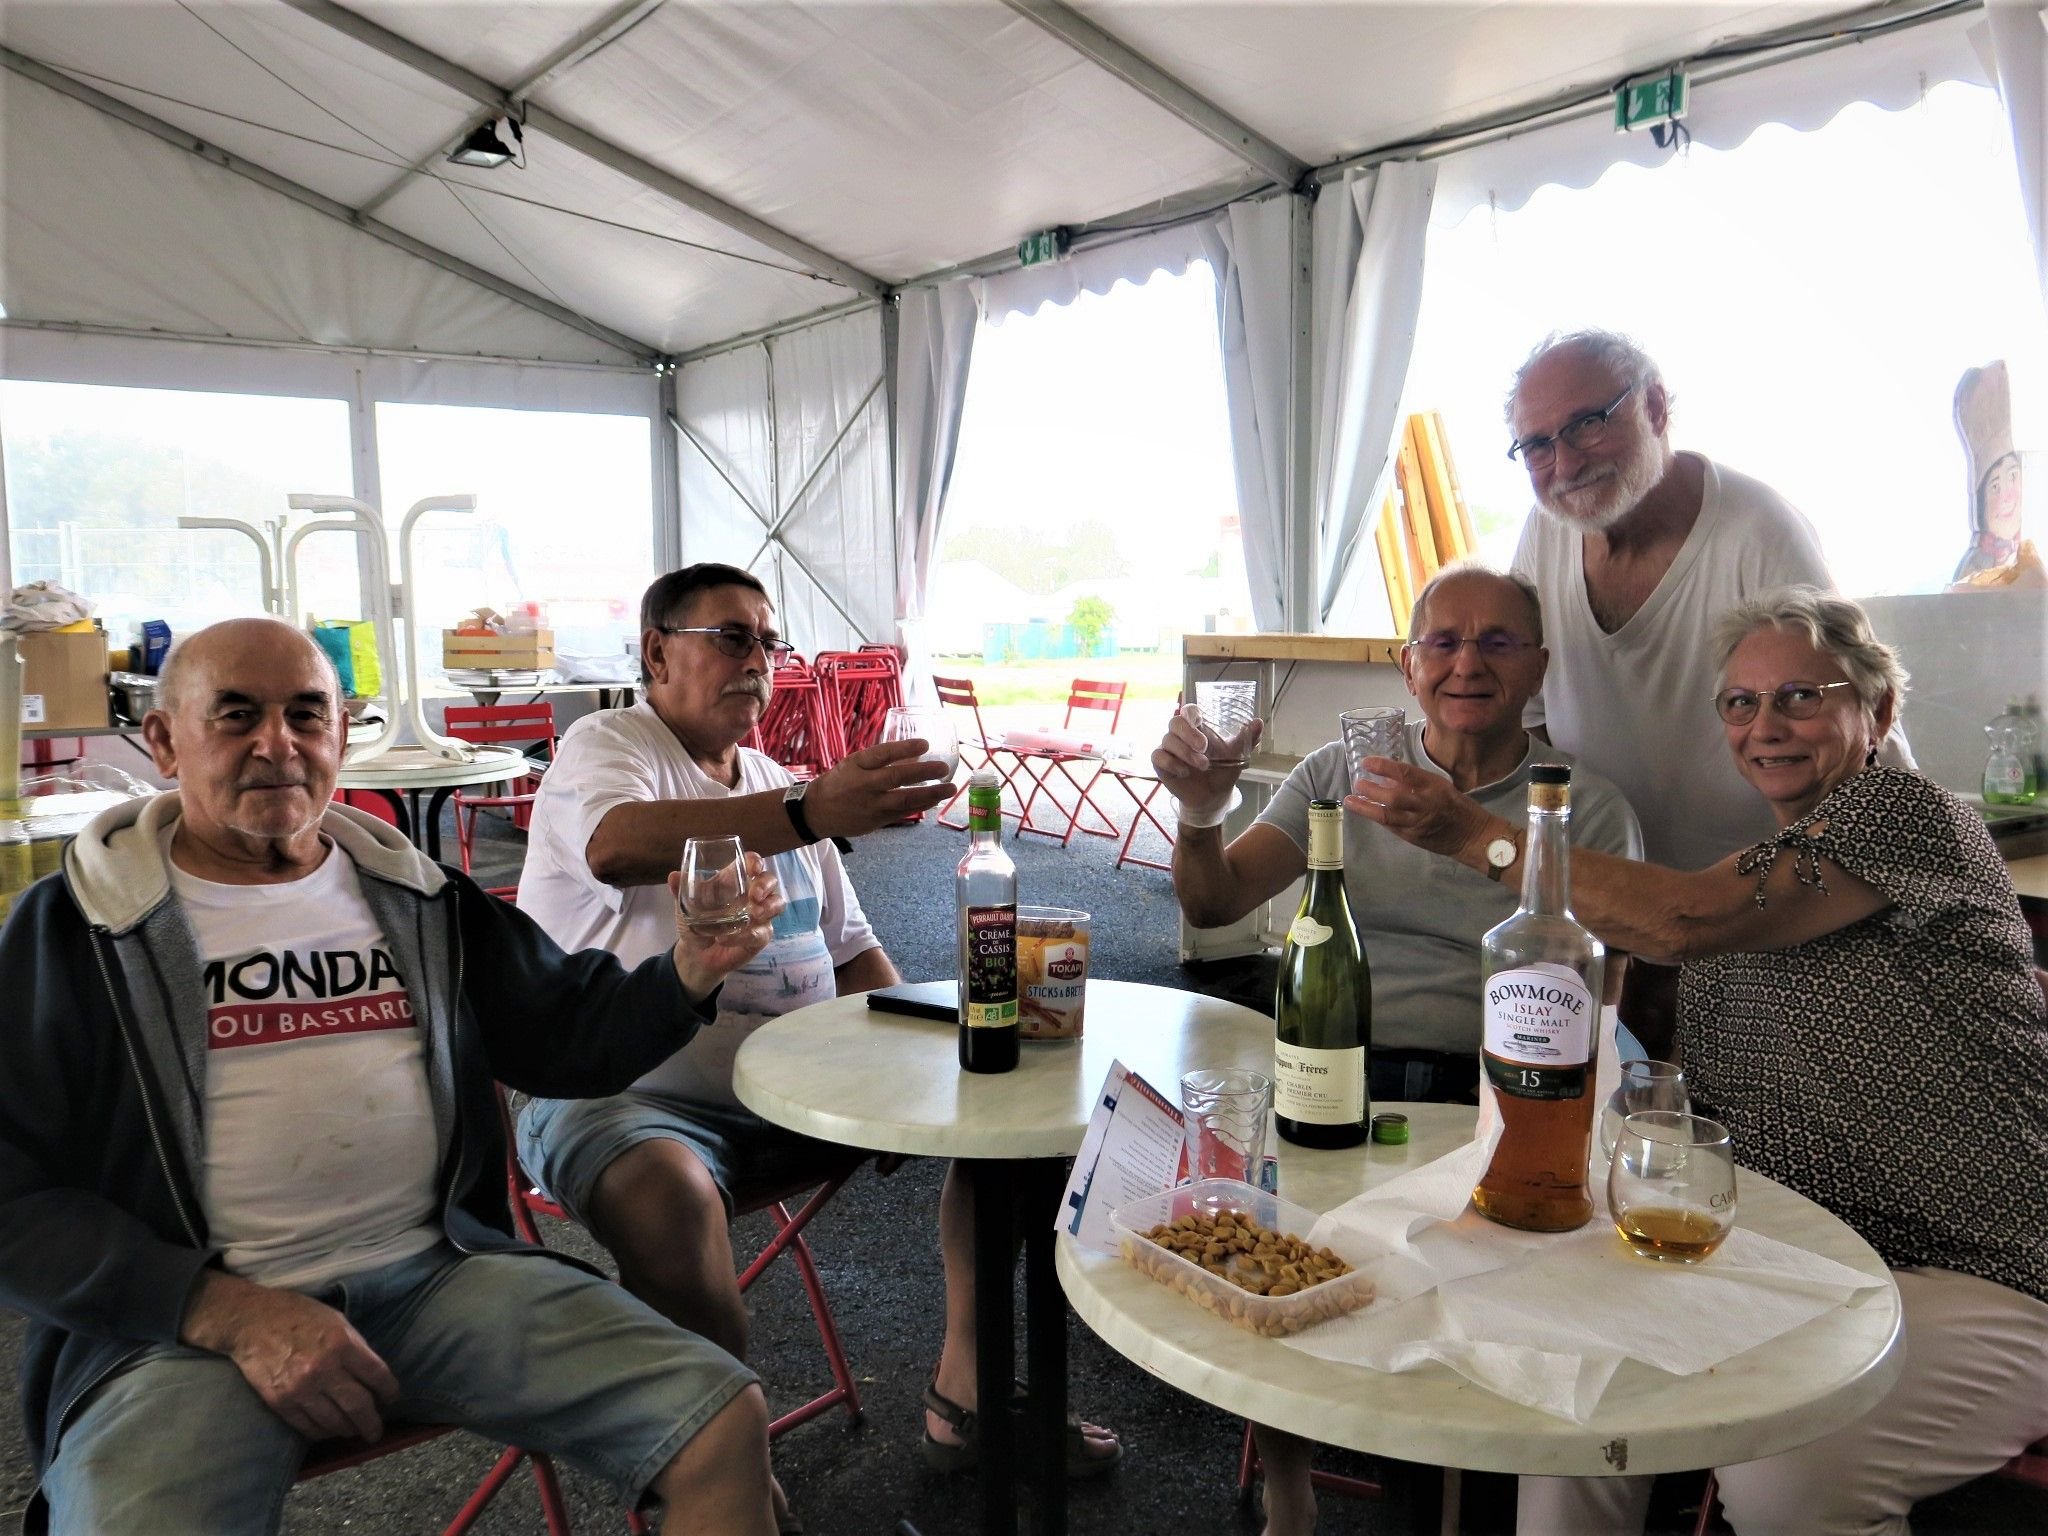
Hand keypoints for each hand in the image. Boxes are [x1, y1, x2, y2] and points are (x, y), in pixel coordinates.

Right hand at [180, 1271, 399, 1441]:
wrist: (252, 1322)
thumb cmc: (299, 1316)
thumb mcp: (337, 1321)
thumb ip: (356, 1348)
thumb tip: (373, 1376)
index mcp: (342, 1344)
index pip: (377, 1376)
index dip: (389, 1391)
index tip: (392, 1398)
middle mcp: (324, 1369)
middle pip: (359, 1405)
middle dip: (372, 1423)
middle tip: (376, 1431)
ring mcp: (301, 1388)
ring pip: (334, 1422)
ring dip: (348, 1430)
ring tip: (353, 1431)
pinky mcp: (281, 1402)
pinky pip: (308, 1427)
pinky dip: (322, 1432)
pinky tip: (329, 1430)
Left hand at [669, 852, 783, 1000]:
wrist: (696, 955)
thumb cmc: (695, 923)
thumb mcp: (685, 906)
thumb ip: (680, 890)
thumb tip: (673, 876)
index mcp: (733, 881)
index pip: (751, 864)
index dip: (755, 862)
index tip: (753, 867)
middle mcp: (751, 895)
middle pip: (770, 880)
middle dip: (766, 884)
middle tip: (754, 895)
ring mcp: (759, 916)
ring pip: (777, 904)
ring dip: (769, 906)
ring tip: (753, 913)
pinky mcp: (760, 936)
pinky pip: (762, 933)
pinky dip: (744, 935)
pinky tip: (725, 938)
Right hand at [803, 739, 955, 839]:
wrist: (817, 812)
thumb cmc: (840, 782)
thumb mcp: (853, 763)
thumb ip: (879, 759)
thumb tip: (913, 755)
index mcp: (857, 765)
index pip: (882, 754)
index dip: (904, 748)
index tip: (925, 744)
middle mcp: (864, 785)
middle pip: (896, 777)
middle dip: (923, 772)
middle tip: (944, 767)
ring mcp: (871, 805)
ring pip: (904, 800)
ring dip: (930, 794)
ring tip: (950, 789)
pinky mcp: (877, 821)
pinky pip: (903, 813)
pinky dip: (921, 806)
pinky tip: (935, 800)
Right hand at [1151, 704, 1260, 819]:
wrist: (1213, 798)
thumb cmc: (1223, 771)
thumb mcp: (1237, 755)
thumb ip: (1247, 739)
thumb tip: (1259, 722)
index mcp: (1199, 728)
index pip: (1189, 711)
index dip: (1191, 713)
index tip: (1200, 722)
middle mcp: (1181, 735)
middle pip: (1174, 722)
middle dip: (1188, 734)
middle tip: (1204, 748)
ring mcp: (1169, 749)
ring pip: (1167, 740)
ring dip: (1185, 753)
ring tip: (1203, 766)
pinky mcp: (1161, 764)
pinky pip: (1158, 756)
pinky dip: (1171, 763)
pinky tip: (1184, 772)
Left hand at [1344, 756, 1498, 864]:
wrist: (1473, 836)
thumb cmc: (1457, 806)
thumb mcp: (1440, 786)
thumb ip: (1416, 782)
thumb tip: (1389, 777)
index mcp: (1434, 786)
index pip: (1405, 772)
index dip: (1384, 766)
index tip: (1367, 762)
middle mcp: (1425, 804)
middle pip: (1393, 796)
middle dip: (1372, 790)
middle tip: (1358, 782)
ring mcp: (1418, 823)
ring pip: (1387, 815)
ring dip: (1366, 807)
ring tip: (1350, 800)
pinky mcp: (1413, 837)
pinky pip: (1391, 827)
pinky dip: (1377, 818)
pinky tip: (1365, 812)